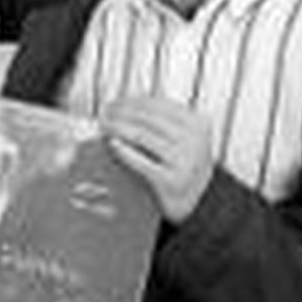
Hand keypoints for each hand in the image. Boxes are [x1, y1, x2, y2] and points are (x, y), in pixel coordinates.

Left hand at [101, 96, 214, 223]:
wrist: (197, 201)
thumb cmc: (183, 165)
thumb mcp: (184, 136)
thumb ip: (161, 118)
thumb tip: (125, 102)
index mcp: (197, 123)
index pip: (157, 103)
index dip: (131, 100)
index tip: (114, 102)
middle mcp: (193, 140)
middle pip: (147, 117)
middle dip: (120, 112)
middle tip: (104, 112)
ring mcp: (184, 161)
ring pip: (141, 135)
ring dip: (118, 127)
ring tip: (104, 125)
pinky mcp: (171, 181)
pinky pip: (141, 161)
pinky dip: (123, 150)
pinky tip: (112, 144)